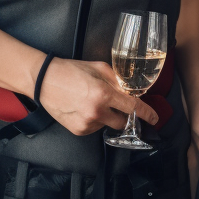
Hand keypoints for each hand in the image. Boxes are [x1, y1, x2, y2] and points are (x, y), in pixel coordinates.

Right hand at [37, 58, 159, 136]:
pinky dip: (95, 120)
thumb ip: (118, 80)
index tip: (154, 118)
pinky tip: (84, 108)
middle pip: (123, 122)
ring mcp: (87, 123)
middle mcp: (97, 112)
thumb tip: (131, 91)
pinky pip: (95, 128)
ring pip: (107, 124)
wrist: (44, 80)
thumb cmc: (71, 70)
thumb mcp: (99, 68)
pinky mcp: (78, 130)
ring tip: (92, 102)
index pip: (133, 108)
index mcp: (104, 94)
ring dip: (107, 116)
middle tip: (117, 104)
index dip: (147, 114)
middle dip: (125, 115)